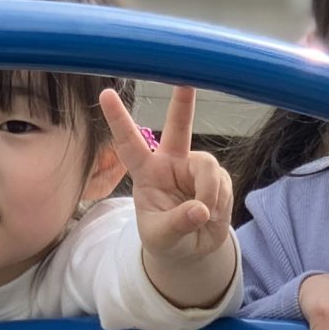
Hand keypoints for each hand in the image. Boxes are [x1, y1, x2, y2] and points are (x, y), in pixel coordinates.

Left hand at [104, 86, 234, 271]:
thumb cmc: (166, 239)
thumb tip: (200, 209)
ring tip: (203, 216)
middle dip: (183, 102)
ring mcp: (196, 168)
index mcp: (147, 172)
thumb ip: (178, 223)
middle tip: (186, 79)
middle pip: (179, 127)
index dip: (118, 119)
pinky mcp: (218, 178)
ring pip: (208, 167)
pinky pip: (223, 183)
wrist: (190, 251)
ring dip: (208, 194)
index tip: (105, 94)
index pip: (129, 143)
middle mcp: (172, 163)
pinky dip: (220, 202)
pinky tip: (212, 215)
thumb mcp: (162, 238)